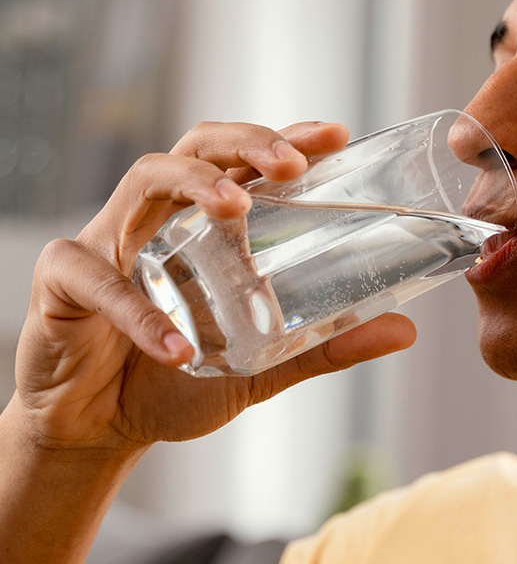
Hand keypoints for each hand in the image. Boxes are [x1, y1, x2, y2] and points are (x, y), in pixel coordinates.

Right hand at [12, 121, 416, 452]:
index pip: (246, 164)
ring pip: (145, 179)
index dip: (286, 140)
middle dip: (247, 142)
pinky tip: (178, 347)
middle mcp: (162, 218)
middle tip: (290, 164)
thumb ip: (325, 345)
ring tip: (237, 209)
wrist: (100, 428)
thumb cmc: (177, 379)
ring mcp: (110, 241)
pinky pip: (97, 280)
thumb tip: (405, 330)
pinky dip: (139, 312)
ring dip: (194, 185)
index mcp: (206, 227)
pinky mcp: (64, 281)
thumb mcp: (263, 363)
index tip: (335, 135)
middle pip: (199, 147)